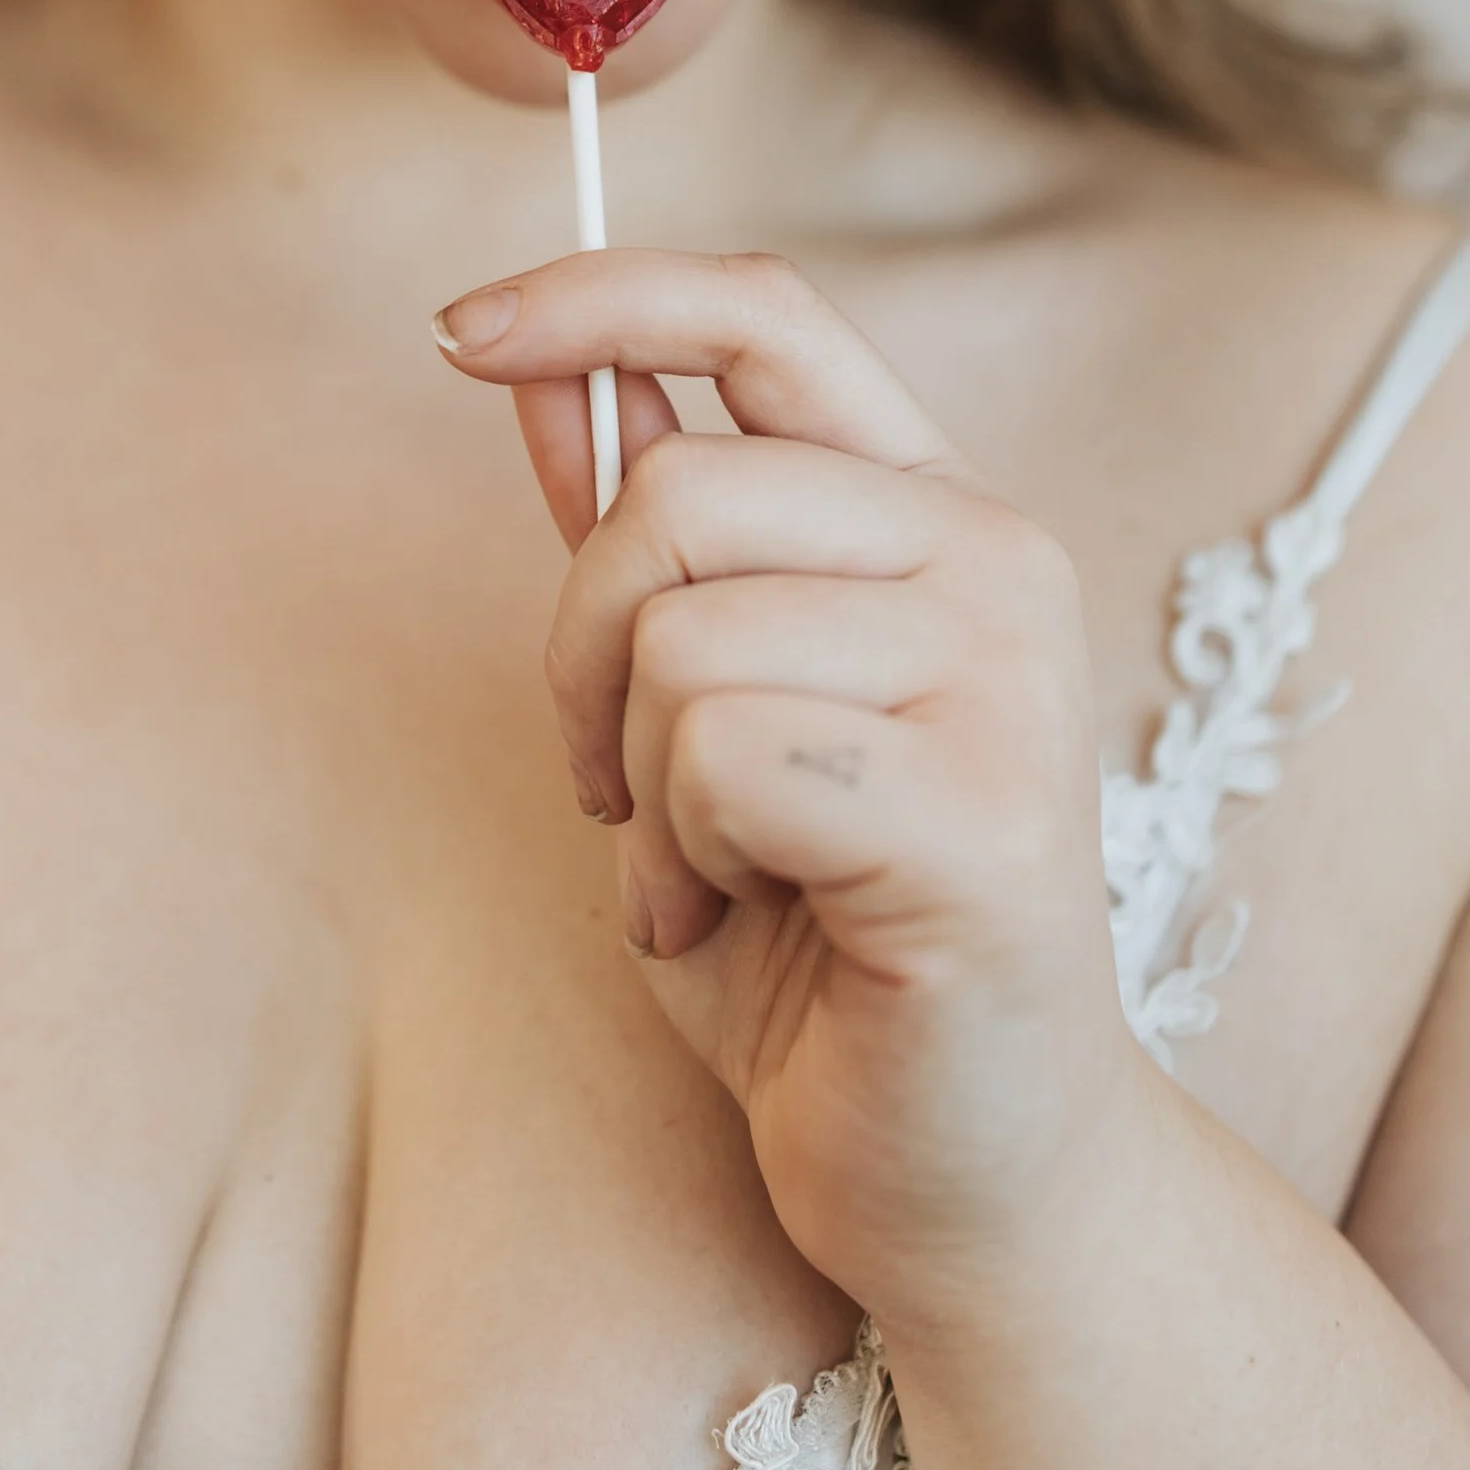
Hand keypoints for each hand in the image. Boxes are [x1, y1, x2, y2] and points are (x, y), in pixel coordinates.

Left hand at [434, 246, 1147, 1320]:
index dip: (600, 293)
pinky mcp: (985, 816)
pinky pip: (721, 758)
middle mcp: (998, 562)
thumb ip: (635, 537)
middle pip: (675, 492)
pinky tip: (753, 925)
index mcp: (938, 513)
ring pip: (681, 636)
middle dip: (579, 651)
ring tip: (715, 876)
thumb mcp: (694, 710)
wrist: (966, 1177)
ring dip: (642, 784)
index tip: (460, 332)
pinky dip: (684, 861)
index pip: (767, 313)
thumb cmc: (824, 942)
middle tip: (617, 788)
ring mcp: (1009, 684)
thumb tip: (534, 362)